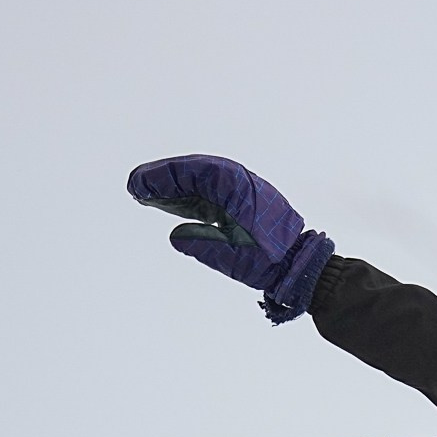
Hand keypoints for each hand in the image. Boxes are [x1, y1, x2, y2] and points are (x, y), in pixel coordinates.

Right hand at [126, 155, 333, 323]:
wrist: (301, 265)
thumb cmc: (271, 262)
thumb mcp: (232, 257)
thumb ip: (202, 244)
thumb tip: (176, 236)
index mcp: (237, 189)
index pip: (193, 173)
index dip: (162, 177)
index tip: (139, 183)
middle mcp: (240, 183)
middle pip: (195, 171)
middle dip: (164, 177)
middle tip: (136, 185)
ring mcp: (242, 192)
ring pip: (201, 181)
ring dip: (174, 186)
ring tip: (147, 194)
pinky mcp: (242, 203)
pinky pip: (210, 193)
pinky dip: (189, 195)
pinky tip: (171, 204)